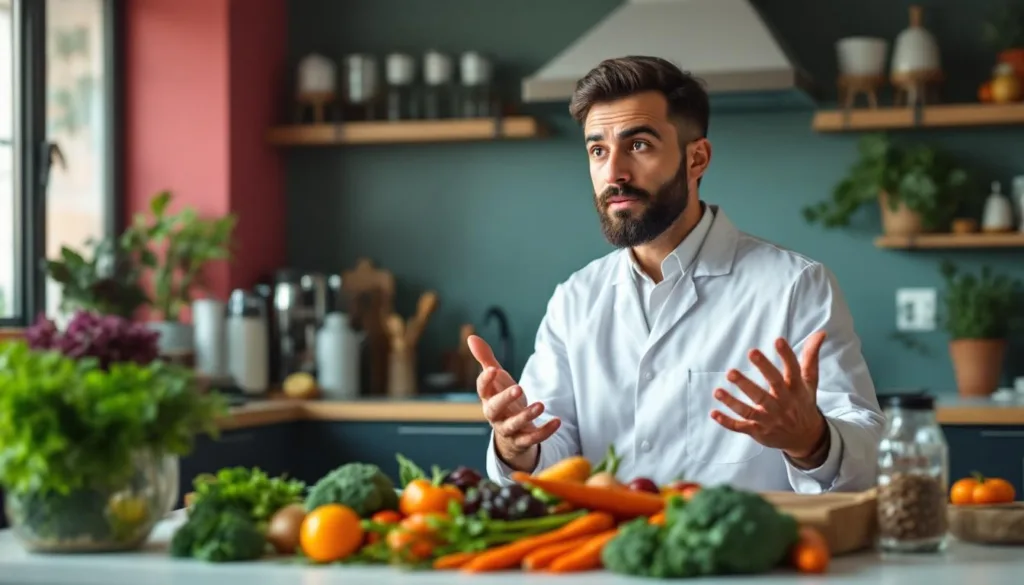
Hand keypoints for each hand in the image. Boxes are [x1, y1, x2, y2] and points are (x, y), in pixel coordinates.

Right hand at [467, 335, 560, 469]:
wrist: (512, 431)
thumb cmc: (503, 399)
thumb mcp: (496, 379)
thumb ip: (485, 359)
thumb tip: (471, 337)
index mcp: (487, 399)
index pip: (482, 390)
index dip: (485, 381)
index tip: (493, 370)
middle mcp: (494, 416)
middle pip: (493, 410)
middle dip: (505, 399)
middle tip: (518, 388)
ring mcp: (508, 429)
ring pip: (513, 425)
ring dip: (526, 416)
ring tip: (541, 405)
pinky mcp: (522, 440)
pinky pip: (532, 438)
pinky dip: (544, 431)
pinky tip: (557, 421)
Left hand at [710, 331, 827, 460]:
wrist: (806, 438)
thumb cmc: (803, 403)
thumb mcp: (809, 381)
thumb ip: (810, 356)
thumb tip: (821, 333)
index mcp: (795, 390)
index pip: (792, 370)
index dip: (786, 356)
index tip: (778, 340)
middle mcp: (782, 404)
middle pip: (771, 387)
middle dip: (762, 371)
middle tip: (750, 352)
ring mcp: (769, 419)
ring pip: (750, 409)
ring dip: (733, 401)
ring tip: (718, 391)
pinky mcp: (758, 431)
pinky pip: (741, 427)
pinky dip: (727, 422)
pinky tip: (713, 413)